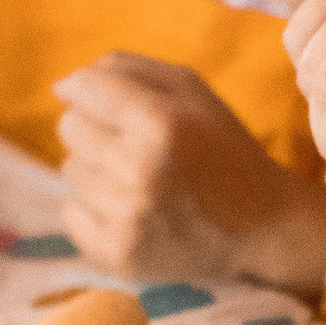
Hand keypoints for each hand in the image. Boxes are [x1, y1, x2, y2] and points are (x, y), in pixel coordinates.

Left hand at [58, 54, 325, 295]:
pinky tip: (134, 211)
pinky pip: (71, 212)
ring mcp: (126, 217)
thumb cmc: (223, 148)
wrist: (263, 227)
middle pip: (69, 127)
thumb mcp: (191, 90)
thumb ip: (126, 70)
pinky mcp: (118, 254)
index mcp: (160, 122)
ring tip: (143, 182)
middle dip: (98, 130)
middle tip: (139, 148)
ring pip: (70, 170)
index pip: (81, 88)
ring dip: (100, 170)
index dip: (93, 92)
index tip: (115, 107)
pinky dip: (95, 209)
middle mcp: (139, 170)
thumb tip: (63, 86)